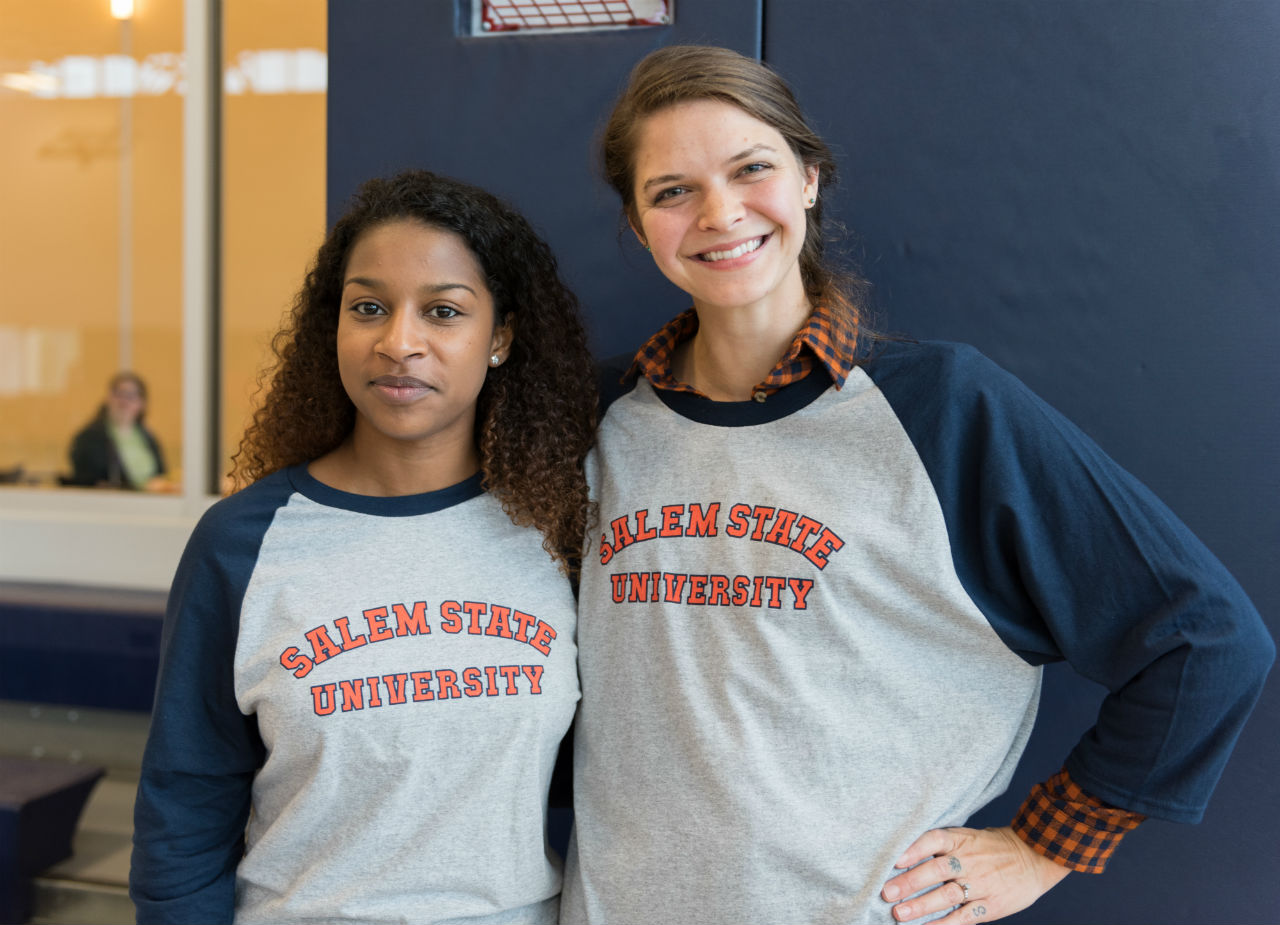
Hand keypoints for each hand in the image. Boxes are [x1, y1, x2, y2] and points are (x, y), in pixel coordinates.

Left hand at [881, 825, 1068, 922]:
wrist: (1036, 856)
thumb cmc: (994, 846)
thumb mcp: (970, 836)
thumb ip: (943, 845)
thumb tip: (905, 855)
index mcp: (962, 840)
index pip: (934, 840)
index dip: (914, 849)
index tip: (895, 860)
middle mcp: (969, 861)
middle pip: (936, 870)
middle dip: (910, 882)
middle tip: (887, 892)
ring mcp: (981, 884)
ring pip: (947, 895)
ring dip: (921, 906)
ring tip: (899, 914)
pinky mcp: (991, 905)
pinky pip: (965, 917)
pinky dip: (945, 924)